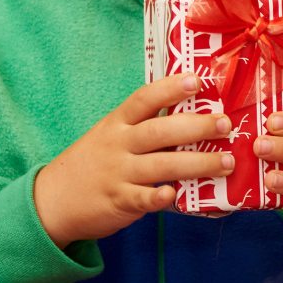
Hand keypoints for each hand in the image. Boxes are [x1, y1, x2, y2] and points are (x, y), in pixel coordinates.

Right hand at [34, 75, 235, 247]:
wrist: (55, 198)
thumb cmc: (95, 162)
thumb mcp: (112, 136)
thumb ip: (145, 128)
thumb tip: (193, 115)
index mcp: (117, 123)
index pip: (144, 99)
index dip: (170, 88)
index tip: (197, 80)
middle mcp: (118, 144)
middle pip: (159, 131)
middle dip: (196, 126)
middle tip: (225, 124)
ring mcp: (118, 173)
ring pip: (161, 165)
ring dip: (197, 164)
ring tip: (226, 162)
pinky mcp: (119, 201)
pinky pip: (142, 199)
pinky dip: (159, 196)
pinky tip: (176, 194)